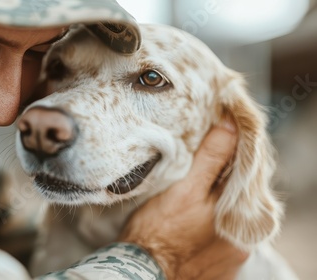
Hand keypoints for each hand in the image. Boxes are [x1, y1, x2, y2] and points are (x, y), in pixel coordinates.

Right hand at [119, 120, 247, 279]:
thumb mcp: (185, 189)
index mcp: (242, 216)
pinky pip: (221, 226)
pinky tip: (192, 208)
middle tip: (204, 149)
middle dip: (225, 169)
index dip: (234, 146)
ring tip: (196, 178)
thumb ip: (211, 159)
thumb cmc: (158, 232)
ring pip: (230, 208)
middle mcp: (244, 235)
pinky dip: (211, 212)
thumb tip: (230, 126)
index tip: (221, 126)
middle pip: (239, 191)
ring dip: (217, 191)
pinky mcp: (220, 259)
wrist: (143, 273)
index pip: (247, 170)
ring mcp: (233, 250)